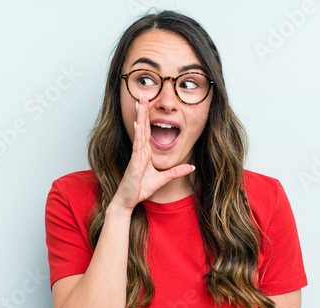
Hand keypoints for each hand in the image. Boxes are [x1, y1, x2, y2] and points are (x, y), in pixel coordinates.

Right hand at [112, 96, 194, 211]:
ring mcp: (137, 155)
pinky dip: (139, 133)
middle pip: (142, 126)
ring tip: (139, 101)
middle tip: (142, 94)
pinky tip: (138, 122)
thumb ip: (176, 172)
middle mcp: (140, 151)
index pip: (147, 130)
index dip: (146, 116)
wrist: (128, 201)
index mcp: (145, 152)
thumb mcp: (163, 179)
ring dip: (140, 115)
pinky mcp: (135, 162)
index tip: (146, 103)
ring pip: (139, 131)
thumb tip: (192, 167)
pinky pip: (138, 145)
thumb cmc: (139, 189)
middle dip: (142, 110)